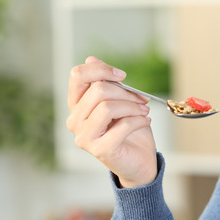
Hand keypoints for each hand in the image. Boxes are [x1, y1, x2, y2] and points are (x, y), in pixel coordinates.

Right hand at [66, 57, 157, 187]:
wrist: (139, 160)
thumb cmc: (129, 130)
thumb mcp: (119, 100)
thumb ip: (106, 82)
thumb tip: (91, 59)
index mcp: (77, 105)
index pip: (77, 76)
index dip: (101, 69)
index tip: (122, 75)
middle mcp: (75, 121)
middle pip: (97, 90)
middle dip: (125, 92)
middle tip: (141, 99)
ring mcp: (84, 137)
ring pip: (107, 107)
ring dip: (132, 106)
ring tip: (143, 110)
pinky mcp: (100, 150)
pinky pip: (122, 126)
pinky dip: (138, 121)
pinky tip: (145, 121)